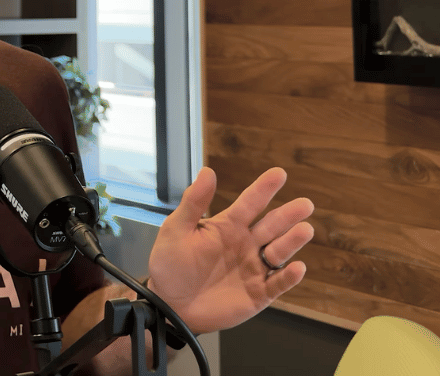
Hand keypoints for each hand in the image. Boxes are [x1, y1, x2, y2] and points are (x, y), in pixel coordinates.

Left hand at [146, 167, 313, 334]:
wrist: (169, 303)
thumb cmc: (171, 263)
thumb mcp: (177, 229)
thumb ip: (194, 202)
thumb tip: (208, 171)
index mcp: (228, 226)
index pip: (250, 203)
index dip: (263, 189)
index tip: (279, 173)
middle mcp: (245, 244)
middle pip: (272, 226)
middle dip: (288, 215)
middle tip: (305, 204)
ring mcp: (253, 268)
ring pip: (279, 252)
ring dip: (292, 241)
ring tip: (305, 230)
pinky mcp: (258, 293)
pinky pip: (277, 284)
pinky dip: (288, 277)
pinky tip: (297, 267)